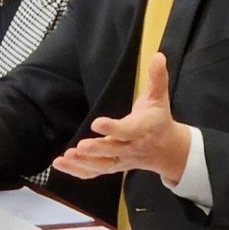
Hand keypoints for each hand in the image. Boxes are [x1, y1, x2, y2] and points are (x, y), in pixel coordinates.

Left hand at [52, 52, 190, 183]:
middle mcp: (130, 147)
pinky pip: (94, 173)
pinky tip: (61, 165)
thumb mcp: (160, 97)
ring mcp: (121, 160)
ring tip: (65, 157)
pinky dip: (77, 171)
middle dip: (96, 150)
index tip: (97, 123)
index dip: (113, 128)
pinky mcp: (112, 166)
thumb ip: (157, 77)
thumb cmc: (159, 120)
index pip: (127, 130)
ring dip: (82, 163)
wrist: (168, 151)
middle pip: (112, 151)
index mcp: (142, 129)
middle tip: (79, 147)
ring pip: (101, 166)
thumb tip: (158, 56)